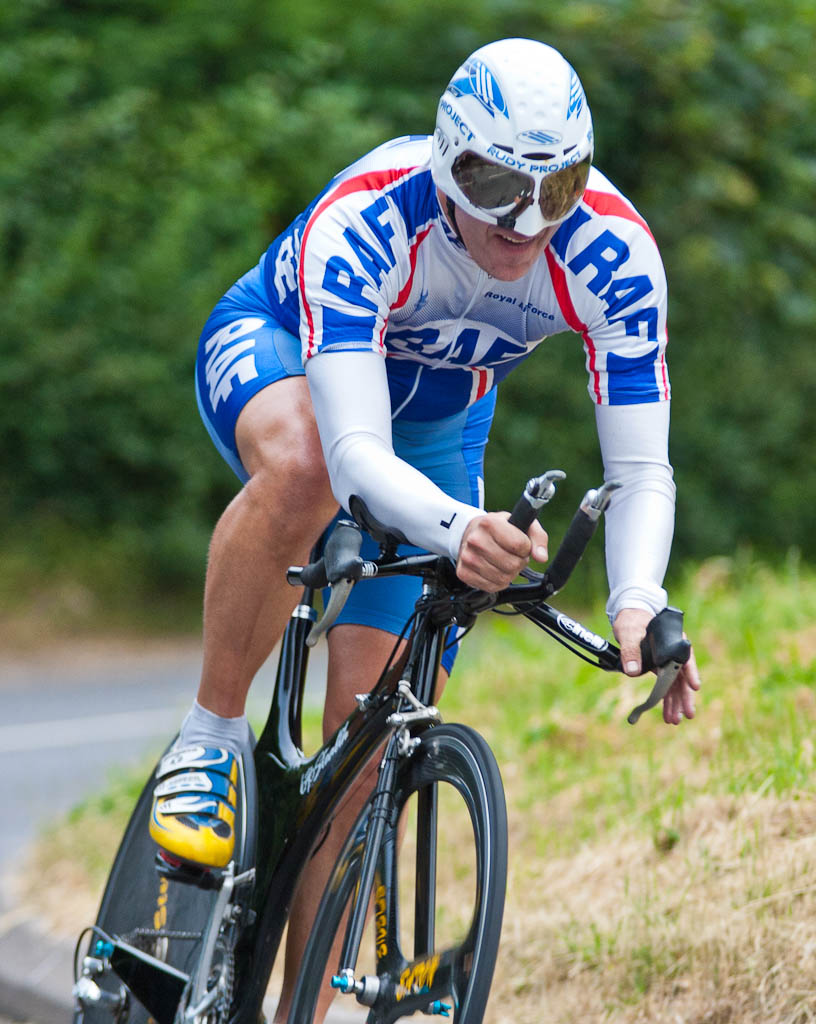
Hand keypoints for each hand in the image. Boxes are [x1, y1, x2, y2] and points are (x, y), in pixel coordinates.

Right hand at [456, 512, 548, 590]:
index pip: (519, 545)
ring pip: (503, 578)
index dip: (526, 548)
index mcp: (489, 523)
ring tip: (503, 561)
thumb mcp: (522, 523)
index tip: (521, 544)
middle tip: (512, 554)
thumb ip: (538, 537)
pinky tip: (495, 570)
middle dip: (518, 562)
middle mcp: (475, 540)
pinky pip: (491, 587)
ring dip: (509, 573)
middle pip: (512, 564)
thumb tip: (541, 557)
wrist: (472, 533)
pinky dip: (498, 582)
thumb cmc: (499, 528)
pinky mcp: (464, 573)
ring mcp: (468, 557)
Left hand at [613, 607, 701, 724]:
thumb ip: (630, 650)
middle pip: (682, 676)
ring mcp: (668, 662)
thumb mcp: (628, 632)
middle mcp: (673, 653)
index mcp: (672, 640)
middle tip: (687, 715)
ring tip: (674, 721)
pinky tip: (667, 714)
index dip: (690, 672)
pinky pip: (666, 687)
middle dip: (684, 697)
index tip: (695, 686)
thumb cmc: (632, 621)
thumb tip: (632, 671)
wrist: (630, 618)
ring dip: (675, 703)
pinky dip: (666, 700)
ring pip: (675, 685)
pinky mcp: (661, 669)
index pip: (684, 657)